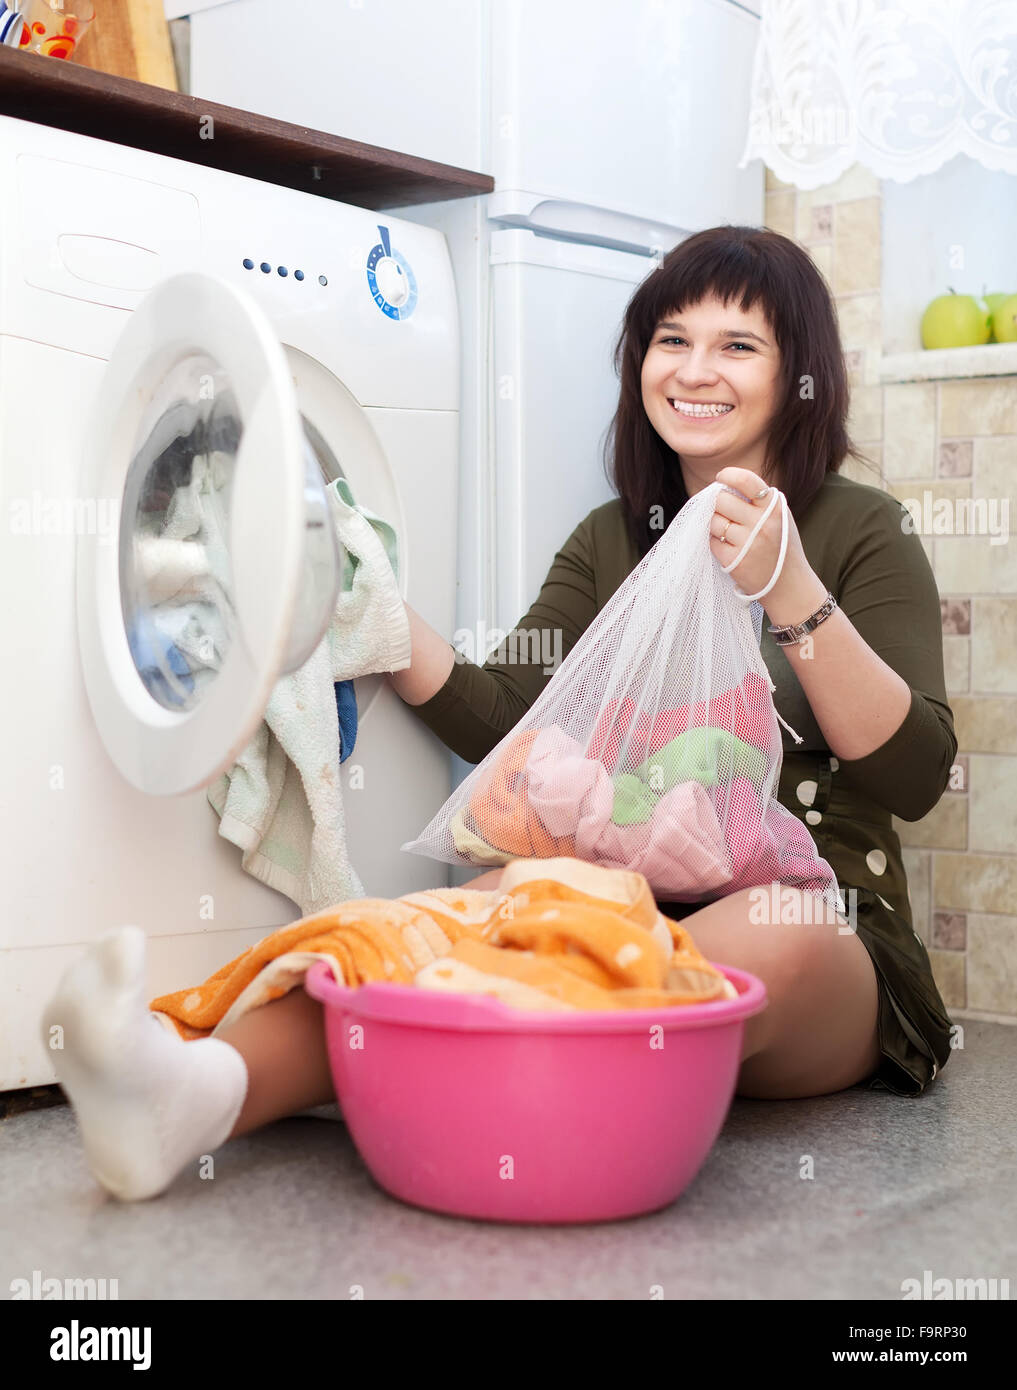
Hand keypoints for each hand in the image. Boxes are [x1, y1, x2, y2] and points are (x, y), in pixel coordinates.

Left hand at [707, 466, 816, 615]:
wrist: (789, 584)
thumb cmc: (781, 547)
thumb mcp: (779, 517)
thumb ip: (758, 501)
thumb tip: (722, 486)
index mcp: (775, 507)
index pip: (746, 480)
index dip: (728, 475)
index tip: (720, 478)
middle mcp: (762, 522)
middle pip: (722, 500)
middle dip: (718, 505)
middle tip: (725, 514)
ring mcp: (748, 542)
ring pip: (714, 521)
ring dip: (716, 525)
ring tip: (731, 534)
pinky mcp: (734, 560)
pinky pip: (713, 541)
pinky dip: (717, 543)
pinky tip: (730, 548)